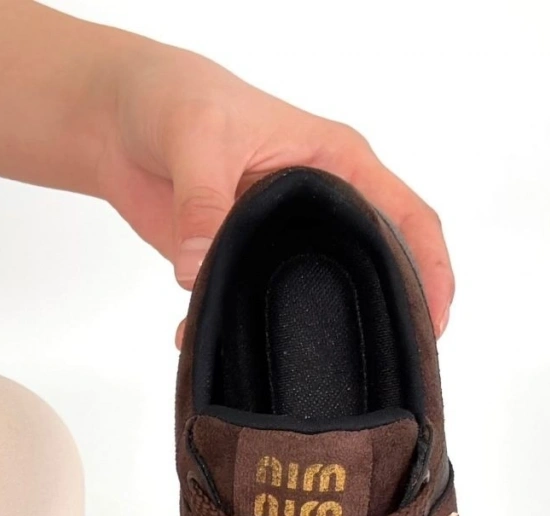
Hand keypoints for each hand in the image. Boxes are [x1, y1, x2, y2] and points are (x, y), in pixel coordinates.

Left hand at [94, 41, 453, 339]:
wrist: (116, 118)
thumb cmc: (175, 98)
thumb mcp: (195, 139)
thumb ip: (202, 203)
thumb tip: (196, 268)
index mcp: (335, 162)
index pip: (405, 215)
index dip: (430, 268)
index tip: (434, 323)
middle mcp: (316, 205)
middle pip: (368, 268)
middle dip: (379, 319)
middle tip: (379, 374)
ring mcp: (275, 240)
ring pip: (305, 296)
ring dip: (299, 335)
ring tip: (300, 381)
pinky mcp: (233, 263)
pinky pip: (241, 306)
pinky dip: (222, 330)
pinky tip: (197, 347)